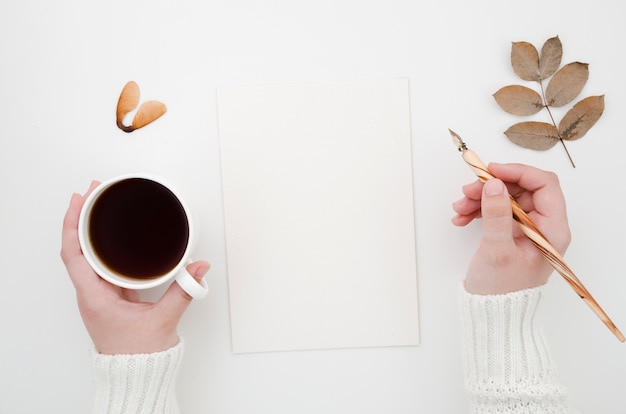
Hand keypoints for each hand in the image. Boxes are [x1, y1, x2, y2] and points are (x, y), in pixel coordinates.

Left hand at [61, 181, 209, 353]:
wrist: (136, 375)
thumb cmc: (139, 355)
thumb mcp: (163, 321)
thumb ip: (183, 292)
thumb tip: (199, 268)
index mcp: (95, 297)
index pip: (73, 254)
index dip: (73, 224)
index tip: (80, 200)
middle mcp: (91, 293)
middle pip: (76, 247)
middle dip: (82, 216)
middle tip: (95, 191)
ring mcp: (100, 293)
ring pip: (87, 254)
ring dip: (90, 229)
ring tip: (100, 205)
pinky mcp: (111, 295)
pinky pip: (102, 264)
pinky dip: (104, 244)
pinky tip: (113, 234)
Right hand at [451, 163, 570, 294]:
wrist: (493, 313)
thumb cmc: (501, 289)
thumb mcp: (497, 250)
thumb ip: (497, 214)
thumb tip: (494, 184)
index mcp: (552, 230)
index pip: (544, 185)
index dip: (517, 173)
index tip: (490, 171)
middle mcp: (544, 226)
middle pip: (521, 189)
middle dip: (492, 187)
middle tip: (467, 191)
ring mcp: (528, 229)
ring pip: (506, 198)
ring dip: (481, 198)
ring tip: (459, 208)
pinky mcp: (513, 233)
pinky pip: (498, 211)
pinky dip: (479, 210)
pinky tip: (461, 217)